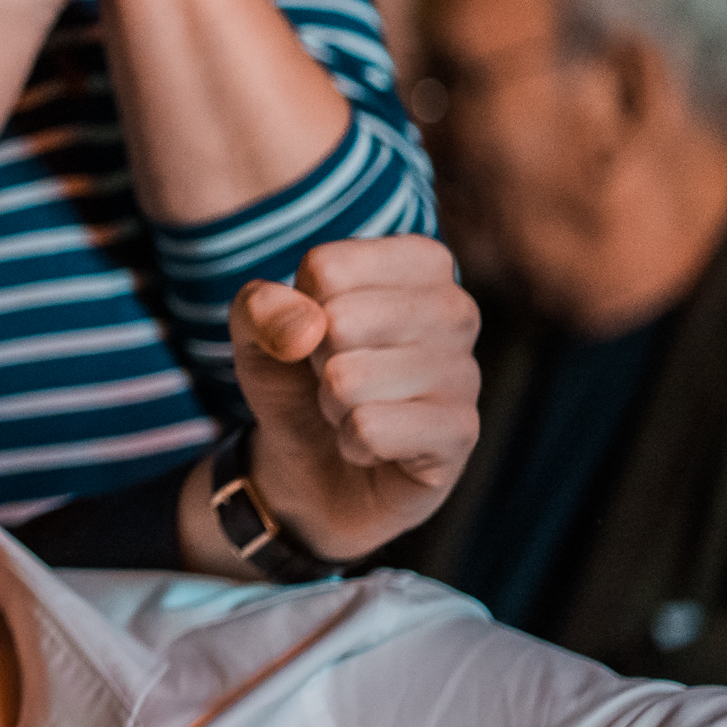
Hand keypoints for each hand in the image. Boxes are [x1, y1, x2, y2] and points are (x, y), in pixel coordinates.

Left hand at [193, 234, 479, 568]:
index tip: (319, 331)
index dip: (300, 310)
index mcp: (419, 262)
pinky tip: (373, 443)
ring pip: (350, 379)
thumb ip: (261, 307)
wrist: (312, 464)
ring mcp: (467, 372)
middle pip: (340, 322)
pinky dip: (352, 442)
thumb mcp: (258, 332)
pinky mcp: (460, 433)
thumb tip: (306, 327)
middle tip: (335, 377)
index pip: (327, 267)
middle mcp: (456, 309)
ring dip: (332, 404)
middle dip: (315, 360)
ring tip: (353, 408)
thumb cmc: (297, 379)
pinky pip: (372, 429)